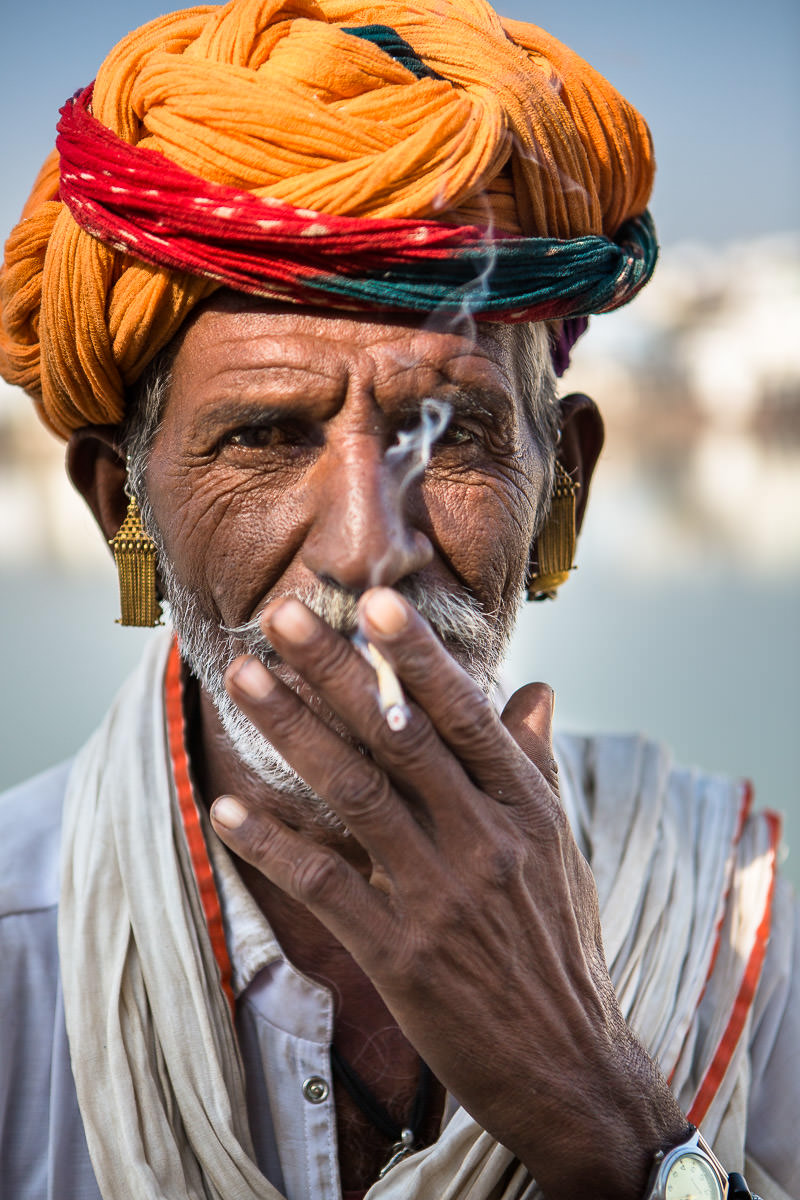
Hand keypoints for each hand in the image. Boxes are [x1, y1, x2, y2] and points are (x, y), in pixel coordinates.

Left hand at [210, 587, 685, 1199]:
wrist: (569, 1066)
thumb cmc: (560, 946)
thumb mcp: (562, 847)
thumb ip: (534, 763)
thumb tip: (537, 689)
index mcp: (526, 808)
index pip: (467, 715)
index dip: (419, 656)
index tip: (376, 601)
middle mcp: (484, 841)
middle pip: (398, 738)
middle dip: (336, 671)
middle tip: (283, 617)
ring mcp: (439, 898)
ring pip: (355, 796)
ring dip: (293, 733)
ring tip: (243, 681)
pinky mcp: (399, 955)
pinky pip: (326, 886)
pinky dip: (274, 845)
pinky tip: (227, 809)